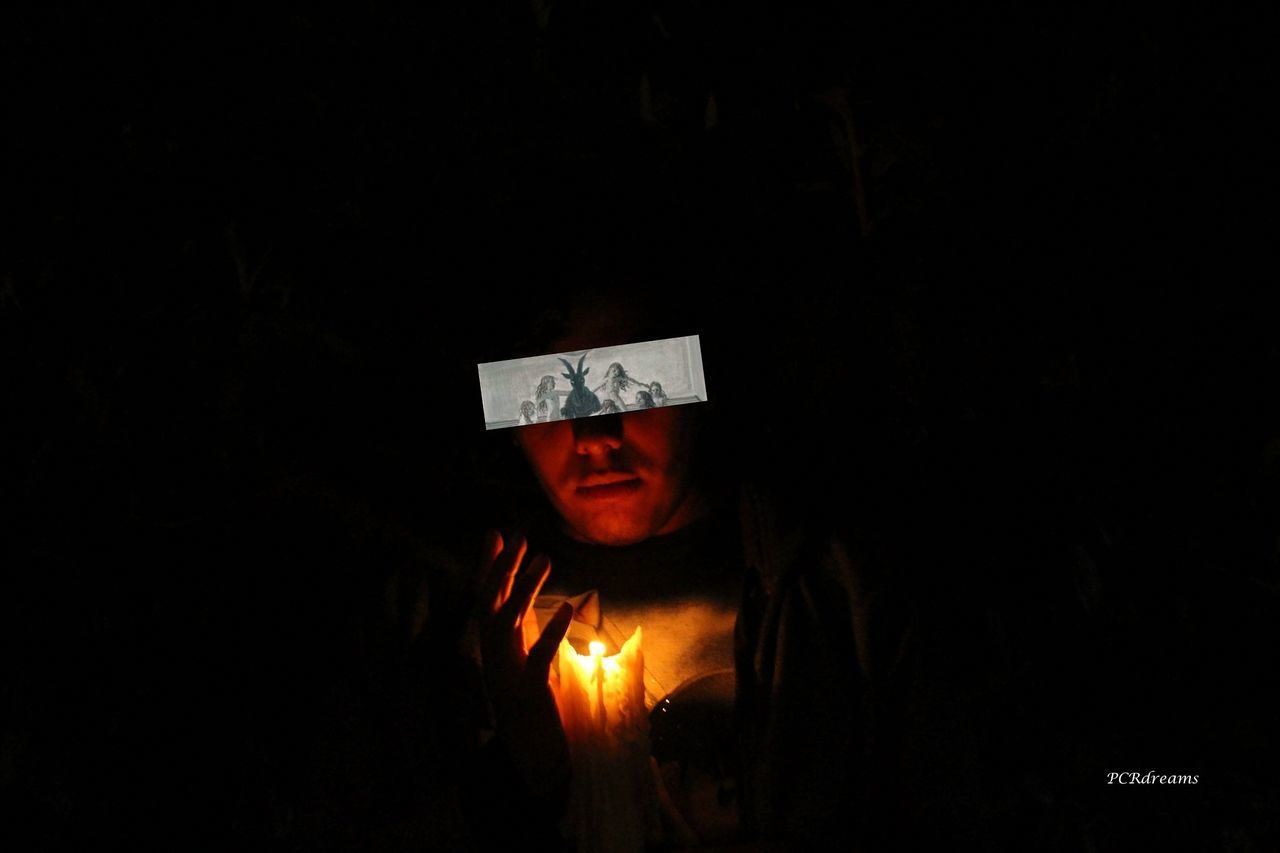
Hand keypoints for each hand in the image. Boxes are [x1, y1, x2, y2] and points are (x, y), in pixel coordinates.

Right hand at [478, 530, 574, 801]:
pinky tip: (566, 607)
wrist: (536, 764)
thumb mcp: (529, 664)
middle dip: (500, 568)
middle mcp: (493, 660)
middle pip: (488, 606)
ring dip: (523, 590)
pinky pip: (537, 658)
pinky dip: (551, 631)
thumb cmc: (536, 711)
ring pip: (505, 626)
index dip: (489, 567)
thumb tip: (535, 599)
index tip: (498, 533)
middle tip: (518, 535)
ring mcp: (507, 678)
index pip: (486, 601)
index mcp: (495, 652)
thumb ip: (529, 633)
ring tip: (545, 559)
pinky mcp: (529, 695)